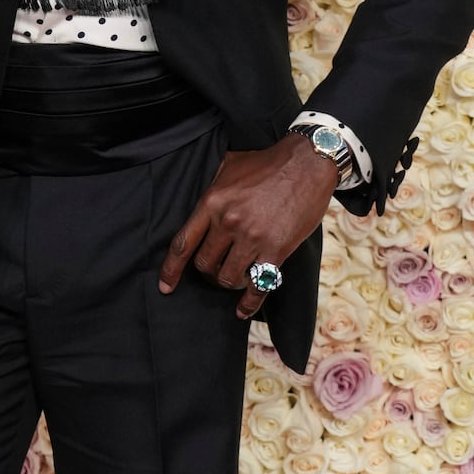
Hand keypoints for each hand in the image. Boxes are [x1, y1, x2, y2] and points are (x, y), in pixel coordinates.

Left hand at [159, 136, 339, 318]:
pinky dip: (249, 303)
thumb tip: (201, 202)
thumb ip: (212, 187)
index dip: (171, 270)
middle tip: (216, 270)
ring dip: (229, 283)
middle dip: (208, 272)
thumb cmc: (267, 163)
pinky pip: (258, 286)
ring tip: (235, 277)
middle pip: (205, 265)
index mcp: (212, 202)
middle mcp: (228, 222)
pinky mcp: (276, 249)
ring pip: (228, 278)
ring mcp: (252, 238)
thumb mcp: (229, 165)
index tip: (165, 286)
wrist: (308, 163)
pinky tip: (243, 310)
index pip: (183, 244)